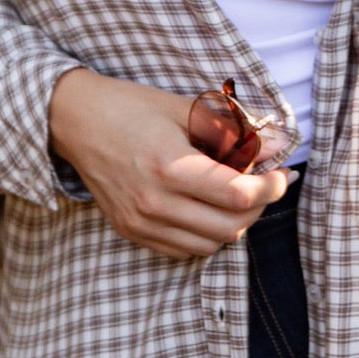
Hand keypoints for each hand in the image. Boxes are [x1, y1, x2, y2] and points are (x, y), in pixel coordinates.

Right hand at [49, 68, 286, 257]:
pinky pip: (183, 249)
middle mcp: (153, 202)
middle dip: (258, 208)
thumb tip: (280, 143)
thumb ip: (235, 129)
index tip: (283, 174)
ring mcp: (140, 222)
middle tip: (265, 184)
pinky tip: (207, 208)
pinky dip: (205, 234)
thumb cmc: (132, 108)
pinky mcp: (131, 231)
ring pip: (209, 245)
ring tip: (235, 195)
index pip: (237, 194)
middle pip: (229, 227)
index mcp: (169, 166)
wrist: (75, 121)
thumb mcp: (185, 108)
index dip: (271, 187)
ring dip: (233, 224)